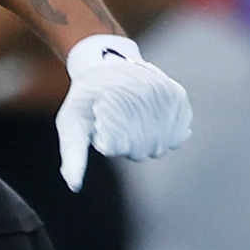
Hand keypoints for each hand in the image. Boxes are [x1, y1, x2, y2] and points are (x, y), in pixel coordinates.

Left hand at [55, 34, 192, 189]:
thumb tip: (75, 187)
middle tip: (115, 124)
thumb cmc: (85, 100)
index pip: (117, 149)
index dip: (107, 144)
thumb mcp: (71, 124)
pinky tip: (153, 121)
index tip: (101, 127)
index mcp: (113, 104)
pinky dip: (166, 134)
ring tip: (132, 120)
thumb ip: (73, 156)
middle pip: (141, 151)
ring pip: (160, 145)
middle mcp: (141, 97)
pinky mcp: (177, 95)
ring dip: (146, 141)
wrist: (105, 62)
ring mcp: (162, 95)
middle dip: (127, 145)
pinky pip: (179, 133)